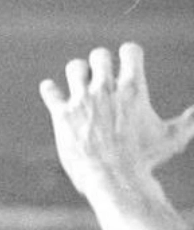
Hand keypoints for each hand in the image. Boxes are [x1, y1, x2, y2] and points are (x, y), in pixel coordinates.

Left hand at [39, 42, 193, 195]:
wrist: (114, 179)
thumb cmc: (145, 160)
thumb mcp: (170, 139)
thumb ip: (188, 123)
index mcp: (132, 88)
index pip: (130, 50)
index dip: (128, 55)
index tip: (126, 66)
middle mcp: (105, 89)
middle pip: (99, 55)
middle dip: (100, 64)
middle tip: (101, 80)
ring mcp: (82, 101)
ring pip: (74, 67)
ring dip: (77, 74)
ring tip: (80, 88)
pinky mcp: (61, 115)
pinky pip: (50, 90)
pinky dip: (50, 90)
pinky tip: (54, 95)